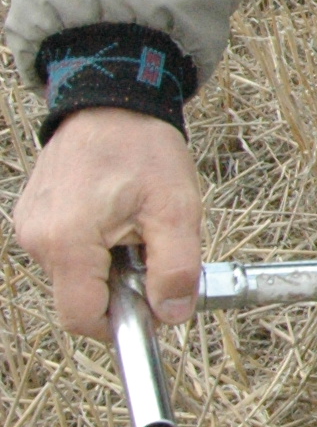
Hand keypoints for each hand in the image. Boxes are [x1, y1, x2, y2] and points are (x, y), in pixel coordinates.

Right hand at [10, 108, 204, 338]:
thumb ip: (176, 268)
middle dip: (120, 287)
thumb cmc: (143, 149)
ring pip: (75, 276)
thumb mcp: (176, 209)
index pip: (81, 318)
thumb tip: (171, 315)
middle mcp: (36, 240)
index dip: (120, 323)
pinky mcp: (33, 218)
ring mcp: (29, 228)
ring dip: (109, 265)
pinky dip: (94, 248)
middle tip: (149, 246)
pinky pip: (66, 252)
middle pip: (80, 297)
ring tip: (132, 224)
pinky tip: (114, 215)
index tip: (152, 304)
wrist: (111, 103)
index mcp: (66, 243)